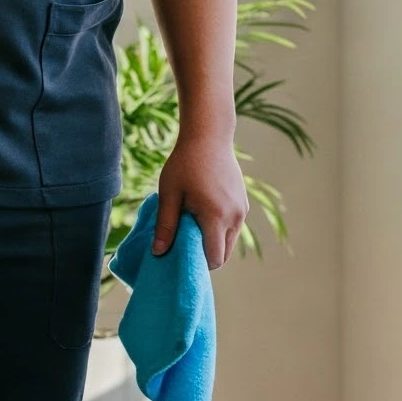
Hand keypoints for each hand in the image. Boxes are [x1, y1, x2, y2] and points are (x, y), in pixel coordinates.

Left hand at [153, 130, 246, 268]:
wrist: (209, 137)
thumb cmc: (185, 164)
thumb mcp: (169, 194)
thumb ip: (165, 225)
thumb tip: (158, 253)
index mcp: (216, 217)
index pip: (214, 258)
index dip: (198, 263)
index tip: (181, 257)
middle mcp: (235, 217)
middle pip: (224, 254)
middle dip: (205, 255)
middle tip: (183, 245)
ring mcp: (242, 210)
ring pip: (230, 241)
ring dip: (213, 242)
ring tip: (191, 228)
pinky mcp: (243, 204)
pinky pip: (233, 227)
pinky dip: (220, 230)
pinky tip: (202, 216)